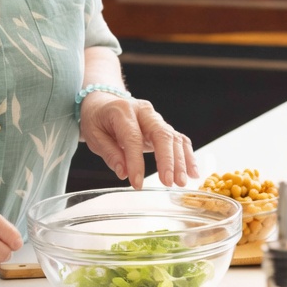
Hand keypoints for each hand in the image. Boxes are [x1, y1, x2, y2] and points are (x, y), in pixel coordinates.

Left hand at [82, 94, 198, 188]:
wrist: (102, 103)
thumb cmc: (97, 119)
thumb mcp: (93, 135)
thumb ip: (109, 153)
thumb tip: (124, 173)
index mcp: (122, 110)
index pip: (132, 137)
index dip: (136, 161)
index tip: (136, 183)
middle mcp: (143, 111)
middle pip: (161, 134)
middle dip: (167, 160)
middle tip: (168, 182)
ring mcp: (155, 118)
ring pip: (173, 137)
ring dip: (180, 161)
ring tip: (181, 182)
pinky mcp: (162, 126)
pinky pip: (179, 139)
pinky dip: (187, 156)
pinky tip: (193, 173)